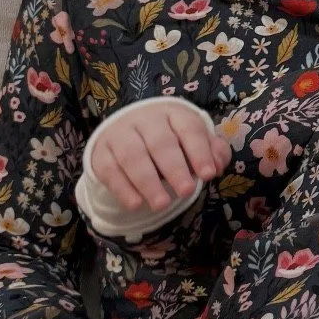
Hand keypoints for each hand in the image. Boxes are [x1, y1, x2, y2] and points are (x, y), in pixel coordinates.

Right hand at [89, 103, 230, 213]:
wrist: (129, 132)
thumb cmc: (172, 139)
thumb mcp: (195, 141)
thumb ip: (213, 152)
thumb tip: (217, 167)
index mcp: (173, 114)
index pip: (188, 128)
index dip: (199, 151)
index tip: (208, 175)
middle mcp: (145, 120)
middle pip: (160, 143)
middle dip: (175, 169)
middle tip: (187, 192)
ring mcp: (120, 134)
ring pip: (132, 156)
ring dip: (148, 182)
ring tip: (162, 204)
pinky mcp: (101, 152)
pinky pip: (109, 170)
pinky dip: (122, 189)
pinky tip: (136, 204)